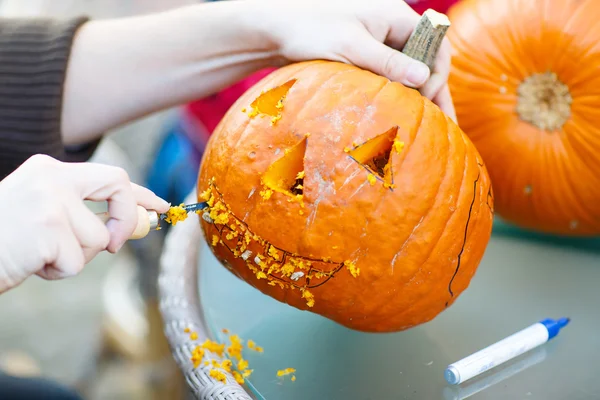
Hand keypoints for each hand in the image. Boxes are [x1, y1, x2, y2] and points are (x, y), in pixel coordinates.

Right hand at [0, 155, 168, 292]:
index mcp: (50, 170)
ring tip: (39, 254)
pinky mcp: (48, 230)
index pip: (110, 176)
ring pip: (97, 239)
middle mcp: (52, 178)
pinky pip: (76, 262)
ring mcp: (50, 202)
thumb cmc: (1, 237)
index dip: (140, 194)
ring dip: (74, 256)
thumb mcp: (44, 215)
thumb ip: (84, 214)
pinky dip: (57, 271)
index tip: (160, 207)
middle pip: (118, 187)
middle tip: (115, 244)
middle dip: (127, 218)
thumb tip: (138, 224)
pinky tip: (29, 263)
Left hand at [251, 0, 455, 119]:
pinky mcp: (366, 56)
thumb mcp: (350, 46)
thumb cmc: (310, 30)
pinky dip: (399, 95)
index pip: (435, 46)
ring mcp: (380, 42)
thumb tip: (424, 78)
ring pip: (410, 71)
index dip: (437, 75)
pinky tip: (403, 117)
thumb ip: (387, 61)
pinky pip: (391, 76)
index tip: (427, 102)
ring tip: (434, 130)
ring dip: (420, 97)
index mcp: (396, 17)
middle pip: (427, 61)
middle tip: (447, 127)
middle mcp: (392, 28)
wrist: (276, 27)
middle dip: (436, 92)